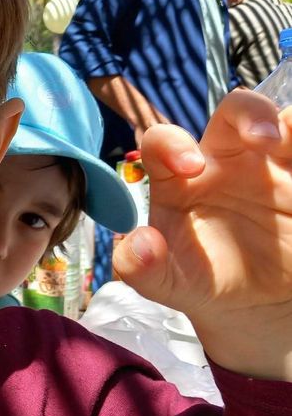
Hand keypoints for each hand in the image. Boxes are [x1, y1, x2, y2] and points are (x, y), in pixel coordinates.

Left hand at [114, 91, 291, 379]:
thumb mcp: (167, 283)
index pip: (164, 141)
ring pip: (283, 122)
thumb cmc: (202, 281)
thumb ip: (139, 267)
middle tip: (262, 140)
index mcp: (178, 178)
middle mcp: (224, 160)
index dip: (170, 143)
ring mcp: (269, 164)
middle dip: (250, 113)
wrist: (254, 303)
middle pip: (236, 111)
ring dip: (287, 122)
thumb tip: (138, 244)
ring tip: (286, 141)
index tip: (189, 167)